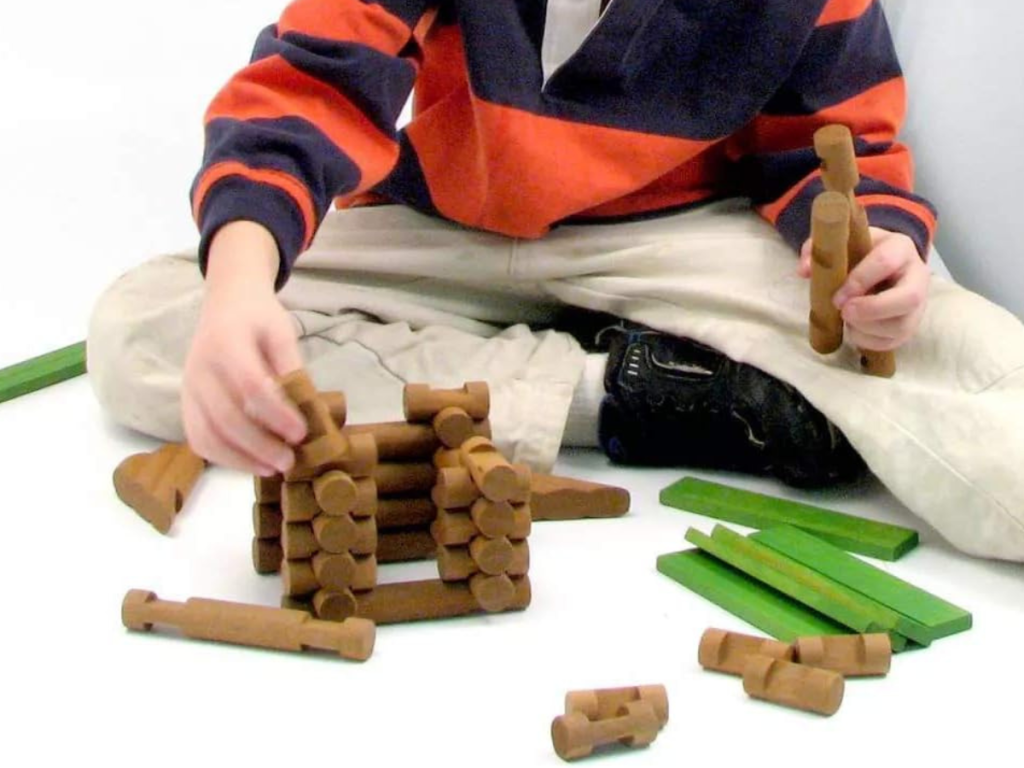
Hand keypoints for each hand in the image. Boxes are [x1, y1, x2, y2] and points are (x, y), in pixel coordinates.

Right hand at [182, 221, 306, 475]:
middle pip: (227, 418)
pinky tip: (251, 463)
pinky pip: (198, 438)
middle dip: (261, 446)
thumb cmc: (258, 318)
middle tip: (290, 461)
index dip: (277, 414)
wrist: (225, 303)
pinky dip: (223, 457)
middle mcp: (200, 369)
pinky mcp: (186, 403)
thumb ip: (292, 368)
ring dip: (241, 459)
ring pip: (207, 435)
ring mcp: (188, 388)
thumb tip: (309, 411)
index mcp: (227, 344)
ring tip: (273, 468)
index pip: (251, 386)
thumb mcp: (282, 332)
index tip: (301, 433)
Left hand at [798, 227, 929, 351]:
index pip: (885, 262)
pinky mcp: (910, 326)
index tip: (837, 296)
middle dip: (872, 310)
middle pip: (909, 298)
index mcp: (900, 248)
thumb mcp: (841, 242)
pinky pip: (893, 341)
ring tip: (847, 320)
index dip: (859, 281)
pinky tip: (854, 331)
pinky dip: (868, 341)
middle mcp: (918, 276)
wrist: (884, 265)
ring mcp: (918, 304)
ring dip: (867, 329)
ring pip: (902, 325)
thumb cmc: (860, 252)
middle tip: (844, 312)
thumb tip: (805, 270)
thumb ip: (817, 249)